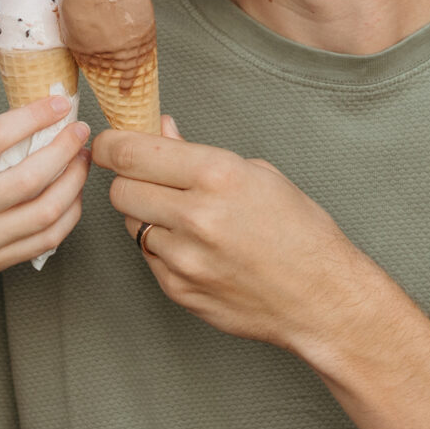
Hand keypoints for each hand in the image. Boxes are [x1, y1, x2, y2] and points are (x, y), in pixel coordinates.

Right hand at [0, 94, 89, 314]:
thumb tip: (23, 132)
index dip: (33, 115)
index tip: (57, 103)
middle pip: (31, 176)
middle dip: (65, 148)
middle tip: (79, 130)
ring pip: (46, 211)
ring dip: (74, 182)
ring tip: (80, 162)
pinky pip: (44, 241)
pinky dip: (66, 216)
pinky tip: (70, 199)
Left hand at [97, 118, 379, 352]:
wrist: (322, 299)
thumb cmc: (300, 232)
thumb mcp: (258, 174)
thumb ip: (197, 153)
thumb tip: (158, 130)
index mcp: (217, 176)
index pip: (130, 152)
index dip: (110, 145)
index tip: (107, 144)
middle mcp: (195, 216)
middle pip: (120, 190)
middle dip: (129, 180)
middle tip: (151, 180)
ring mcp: (183, 258)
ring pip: (131, 224)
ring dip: (148, 216)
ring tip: (189, 218)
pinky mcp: (178, 290)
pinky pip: (149, 257)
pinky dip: (163, 248)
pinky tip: (198, 248)